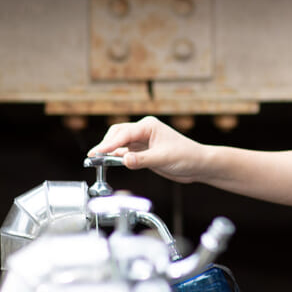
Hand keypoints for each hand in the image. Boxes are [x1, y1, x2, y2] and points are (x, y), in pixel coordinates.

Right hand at [88, 116, 203, 183]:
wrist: (197, 164)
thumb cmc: (186, 156)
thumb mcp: (164, 158)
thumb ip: (142, 160)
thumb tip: (124, 160)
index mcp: (148, 126)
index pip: (123, 134)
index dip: (108, 144)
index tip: (96, 153)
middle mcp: (143, 131)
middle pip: (117, 134)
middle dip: (105, 144)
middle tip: (93, 157)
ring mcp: (142, 142)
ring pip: (119, 144)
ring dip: (108, 151)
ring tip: (96, 160)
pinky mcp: (142, 152)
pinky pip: (124, 153)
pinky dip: (115, 158)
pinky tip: (108, 162)